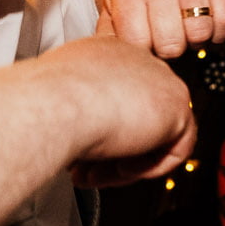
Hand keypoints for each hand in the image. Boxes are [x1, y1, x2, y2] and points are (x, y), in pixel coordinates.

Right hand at [31, 35, 197, 187]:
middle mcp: (135, 60)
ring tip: (95, 173)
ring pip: (157, 135)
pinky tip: (121, 168)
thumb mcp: (58, 101)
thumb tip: (85, 136)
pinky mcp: (178, 106)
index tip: (80, 152)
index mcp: (106, 52)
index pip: (117, 96)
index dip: (99, 131)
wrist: (55, 105)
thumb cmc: (46, 103)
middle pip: (138, 115)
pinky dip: (148, 168)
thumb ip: (78, 110)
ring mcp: (160, 79)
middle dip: (112, 151)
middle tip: (85, 170)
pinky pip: (176, 150)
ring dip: (125, 164)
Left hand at [98, 0, 224, 58]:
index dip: (146, 52)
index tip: (146, 42)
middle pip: (172, 44)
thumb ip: (108, 38)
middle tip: (167, 36)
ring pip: (200, 33)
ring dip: (195, 39)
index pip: (140, 44)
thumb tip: (112, 62)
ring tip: (184, 27)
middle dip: (170, 49)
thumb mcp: (114, 12)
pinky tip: (205, 21)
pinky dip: (219, 31)